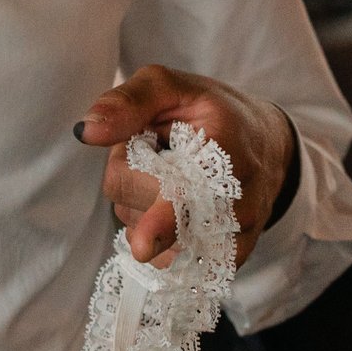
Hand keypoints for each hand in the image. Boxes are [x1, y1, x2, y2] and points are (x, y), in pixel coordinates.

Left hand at [74, 66, 299, 266]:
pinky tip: (174, 206)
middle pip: (145, 211)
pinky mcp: (221, 263)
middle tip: (157, 150)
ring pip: (146, 236)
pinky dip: (153, 230)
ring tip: (172, 176)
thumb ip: (129, 102)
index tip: (144, 245)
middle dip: (131, 179)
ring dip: (141, 205)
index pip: (187, 194)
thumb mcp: (172, 87)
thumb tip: (86, 132)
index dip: (161, 219)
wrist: (266, 147)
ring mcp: (232, 241)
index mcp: (227, 154)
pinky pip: (163, 259)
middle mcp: (237, 207)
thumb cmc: (212, 112)